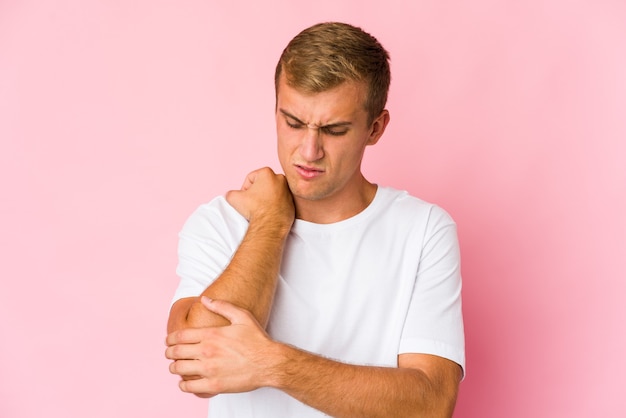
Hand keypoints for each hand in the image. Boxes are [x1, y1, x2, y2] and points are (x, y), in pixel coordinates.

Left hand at [165, 297, 279, 396]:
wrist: (269, 362)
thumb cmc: (257, 340)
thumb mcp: (242, 316)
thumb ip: (221, 306)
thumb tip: (204, 299)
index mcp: (211, 334)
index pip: (179, 336)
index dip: (170, 339)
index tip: (169, 341)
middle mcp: (207, 351)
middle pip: (175, 352)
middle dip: (169, 353)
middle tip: (170, 354)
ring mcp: (209, 369)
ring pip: (178, 369)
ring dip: (174, 368)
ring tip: (177, 367)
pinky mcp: (213, 385)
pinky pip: (188, 387)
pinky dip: (183, 384)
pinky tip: (186, 381)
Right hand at [226, 167, 294, 228]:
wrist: (270, 225)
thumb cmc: (254, 209)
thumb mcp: (234, 198)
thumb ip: (231, 193)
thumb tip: (232, 195)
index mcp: (267, 173)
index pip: (251, 178)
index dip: (244, 188)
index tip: (244, 197)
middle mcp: (281, 178)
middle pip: (263, 184)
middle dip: (256, 192)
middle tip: (252, 202)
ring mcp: (288, 191)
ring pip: (272, 193)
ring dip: (265, 199)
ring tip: (260, 208)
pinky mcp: (292, 202)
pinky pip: (280, 202)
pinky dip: (274, 206)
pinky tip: (268, 213)